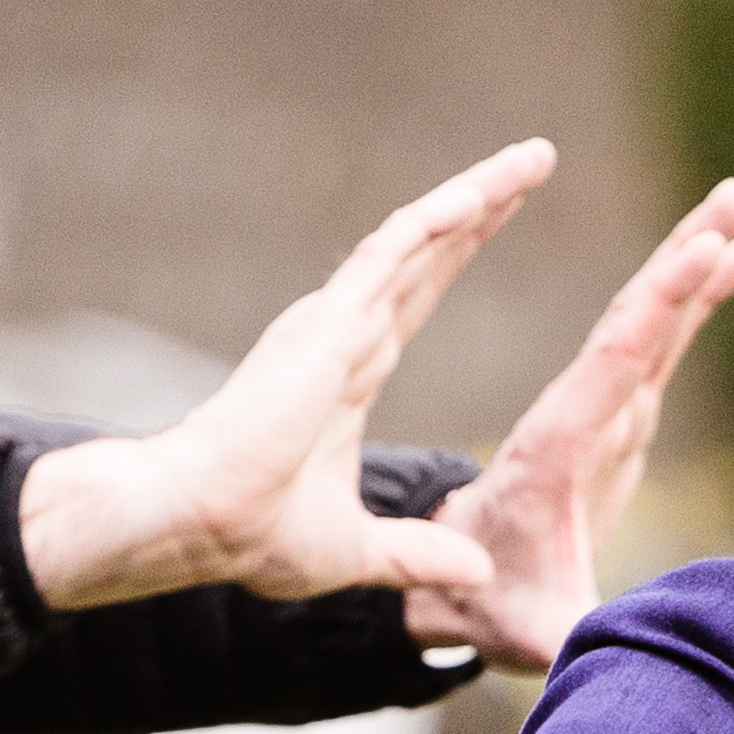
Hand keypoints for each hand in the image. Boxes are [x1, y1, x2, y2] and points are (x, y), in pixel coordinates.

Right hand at [13, 142, 554, 616]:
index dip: (459, 252)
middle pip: (427, 254)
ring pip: (415, 240)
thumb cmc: (252, 533)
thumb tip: (478, 575)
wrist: (197, 523)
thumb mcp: (356, 548)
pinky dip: (432, 224)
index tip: (503, 214)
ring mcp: (332, 324)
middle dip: (482, 205)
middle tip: (536, 159)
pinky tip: (478, 197)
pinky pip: (386, 256)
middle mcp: (342, 333)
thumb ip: (416, 555)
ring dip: (474, 196)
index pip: (417, 296)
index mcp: (349, 372)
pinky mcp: (323, 325)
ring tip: (532, 158)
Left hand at [408, 177, 733, 671]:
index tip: (705, 251)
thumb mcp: (524, 633)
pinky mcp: (607, 427)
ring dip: (687, 268)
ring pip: (643, 328)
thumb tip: (587, 651)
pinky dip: (685, 306)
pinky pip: (648, 351)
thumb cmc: (486, 609)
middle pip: (632, 325)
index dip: (662, 308)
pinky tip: (724, 262)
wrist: (448, 591)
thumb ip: (560, 638)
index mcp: (549, 453)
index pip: (612, 365)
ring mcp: (592, 421)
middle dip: (683, 259)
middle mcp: (571, 422)